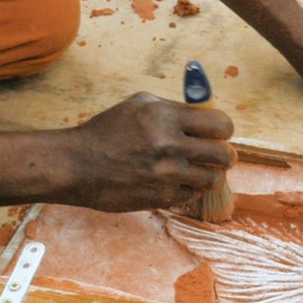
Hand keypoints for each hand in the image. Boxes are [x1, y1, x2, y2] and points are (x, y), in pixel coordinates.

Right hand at [69, 93, 234, 211]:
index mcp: (166, 117)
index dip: (224, 129)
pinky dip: (191, 189)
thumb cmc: (107, 131)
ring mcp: (166, 175)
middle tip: (218, 155)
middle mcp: (170, 145)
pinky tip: (181, 181)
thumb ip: (173, 108)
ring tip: (202, 170)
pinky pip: (192, 195)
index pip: (220, 124)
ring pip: (213, 179)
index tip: (220, 132)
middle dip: (225, 154)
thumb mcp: (139, 105)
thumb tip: (203, 112)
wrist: (78, 165)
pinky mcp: (160, 198)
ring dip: (211, 175)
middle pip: (224, 154)